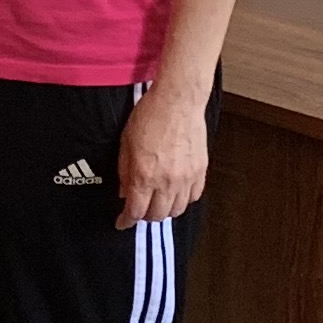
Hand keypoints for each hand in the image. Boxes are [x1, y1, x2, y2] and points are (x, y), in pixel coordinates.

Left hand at [114, 86, 207, 225]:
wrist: (178, 100)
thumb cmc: (150, 115)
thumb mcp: (126, 143)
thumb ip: (124, 172)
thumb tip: (124, 192)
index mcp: (144, 175)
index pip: (135, 212)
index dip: (126, 221)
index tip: (122, 222)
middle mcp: (167, 181)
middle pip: (157, 216)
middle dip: (145, 216)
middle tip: (139, 209)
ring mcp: (186, 177)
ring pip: (177, 210)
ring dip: (165, 210)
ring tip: (158, 201)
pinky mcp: (200, 170)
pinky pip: (194, 196)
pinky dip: (183, 199)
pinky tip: (176, 192)